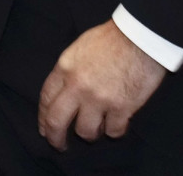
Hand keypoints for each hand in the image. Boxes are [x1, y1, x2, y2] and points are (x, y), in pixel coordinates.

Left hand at [37, 20, 166, 149]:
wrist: (139, 37)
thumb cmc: (111, 38)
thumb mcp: (80, 47)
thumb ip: (70, 70)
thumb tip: (66, 89)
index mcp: (65, 68)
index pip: (46, 98)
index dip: (43, 117)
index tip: (45, 128)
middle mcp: (77, 86)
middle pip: (57, 121)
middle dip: (56, 138)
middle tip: (60, 145)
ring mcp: (98, 99)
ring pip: (85, 132)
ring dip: (91, 132)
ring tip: (97, 126)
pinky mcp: (121, 109)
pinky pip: (112, 132)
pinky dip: (114, 130)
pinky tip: (117, 122)